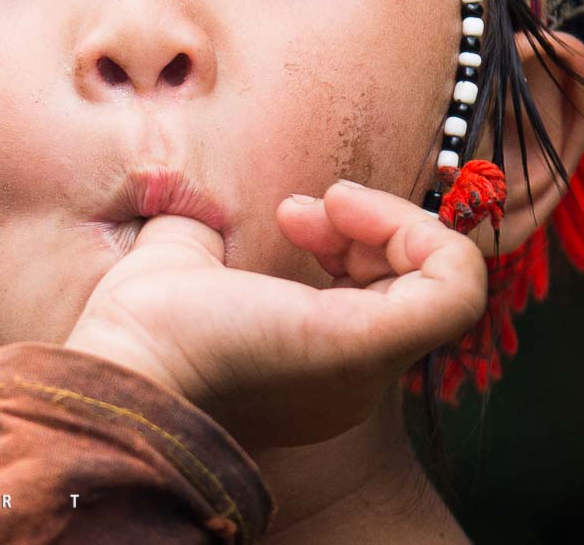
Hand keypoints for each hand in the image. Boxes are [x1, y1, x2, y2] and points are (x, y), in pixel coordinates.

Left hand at [61, 179, 487, 448]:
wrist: (126, 367)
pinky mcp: (371, 343)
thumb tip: (205, 213)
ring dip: (394, 221)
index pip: (385, 297)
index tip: (292, 213)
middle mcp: (354, 376)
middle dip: (374, 225)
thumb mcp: (185, 262)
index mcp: (316, 363)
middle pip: (417, 287)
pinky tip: (347, 209)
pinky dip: (418, 231)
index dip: (356, 239)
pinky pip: (457, 286)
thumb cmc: (142, 329)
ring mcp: (368, 365)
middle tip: (301, 211)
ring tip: (322, 207)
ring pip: (448, 283)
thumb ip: (208, 238)